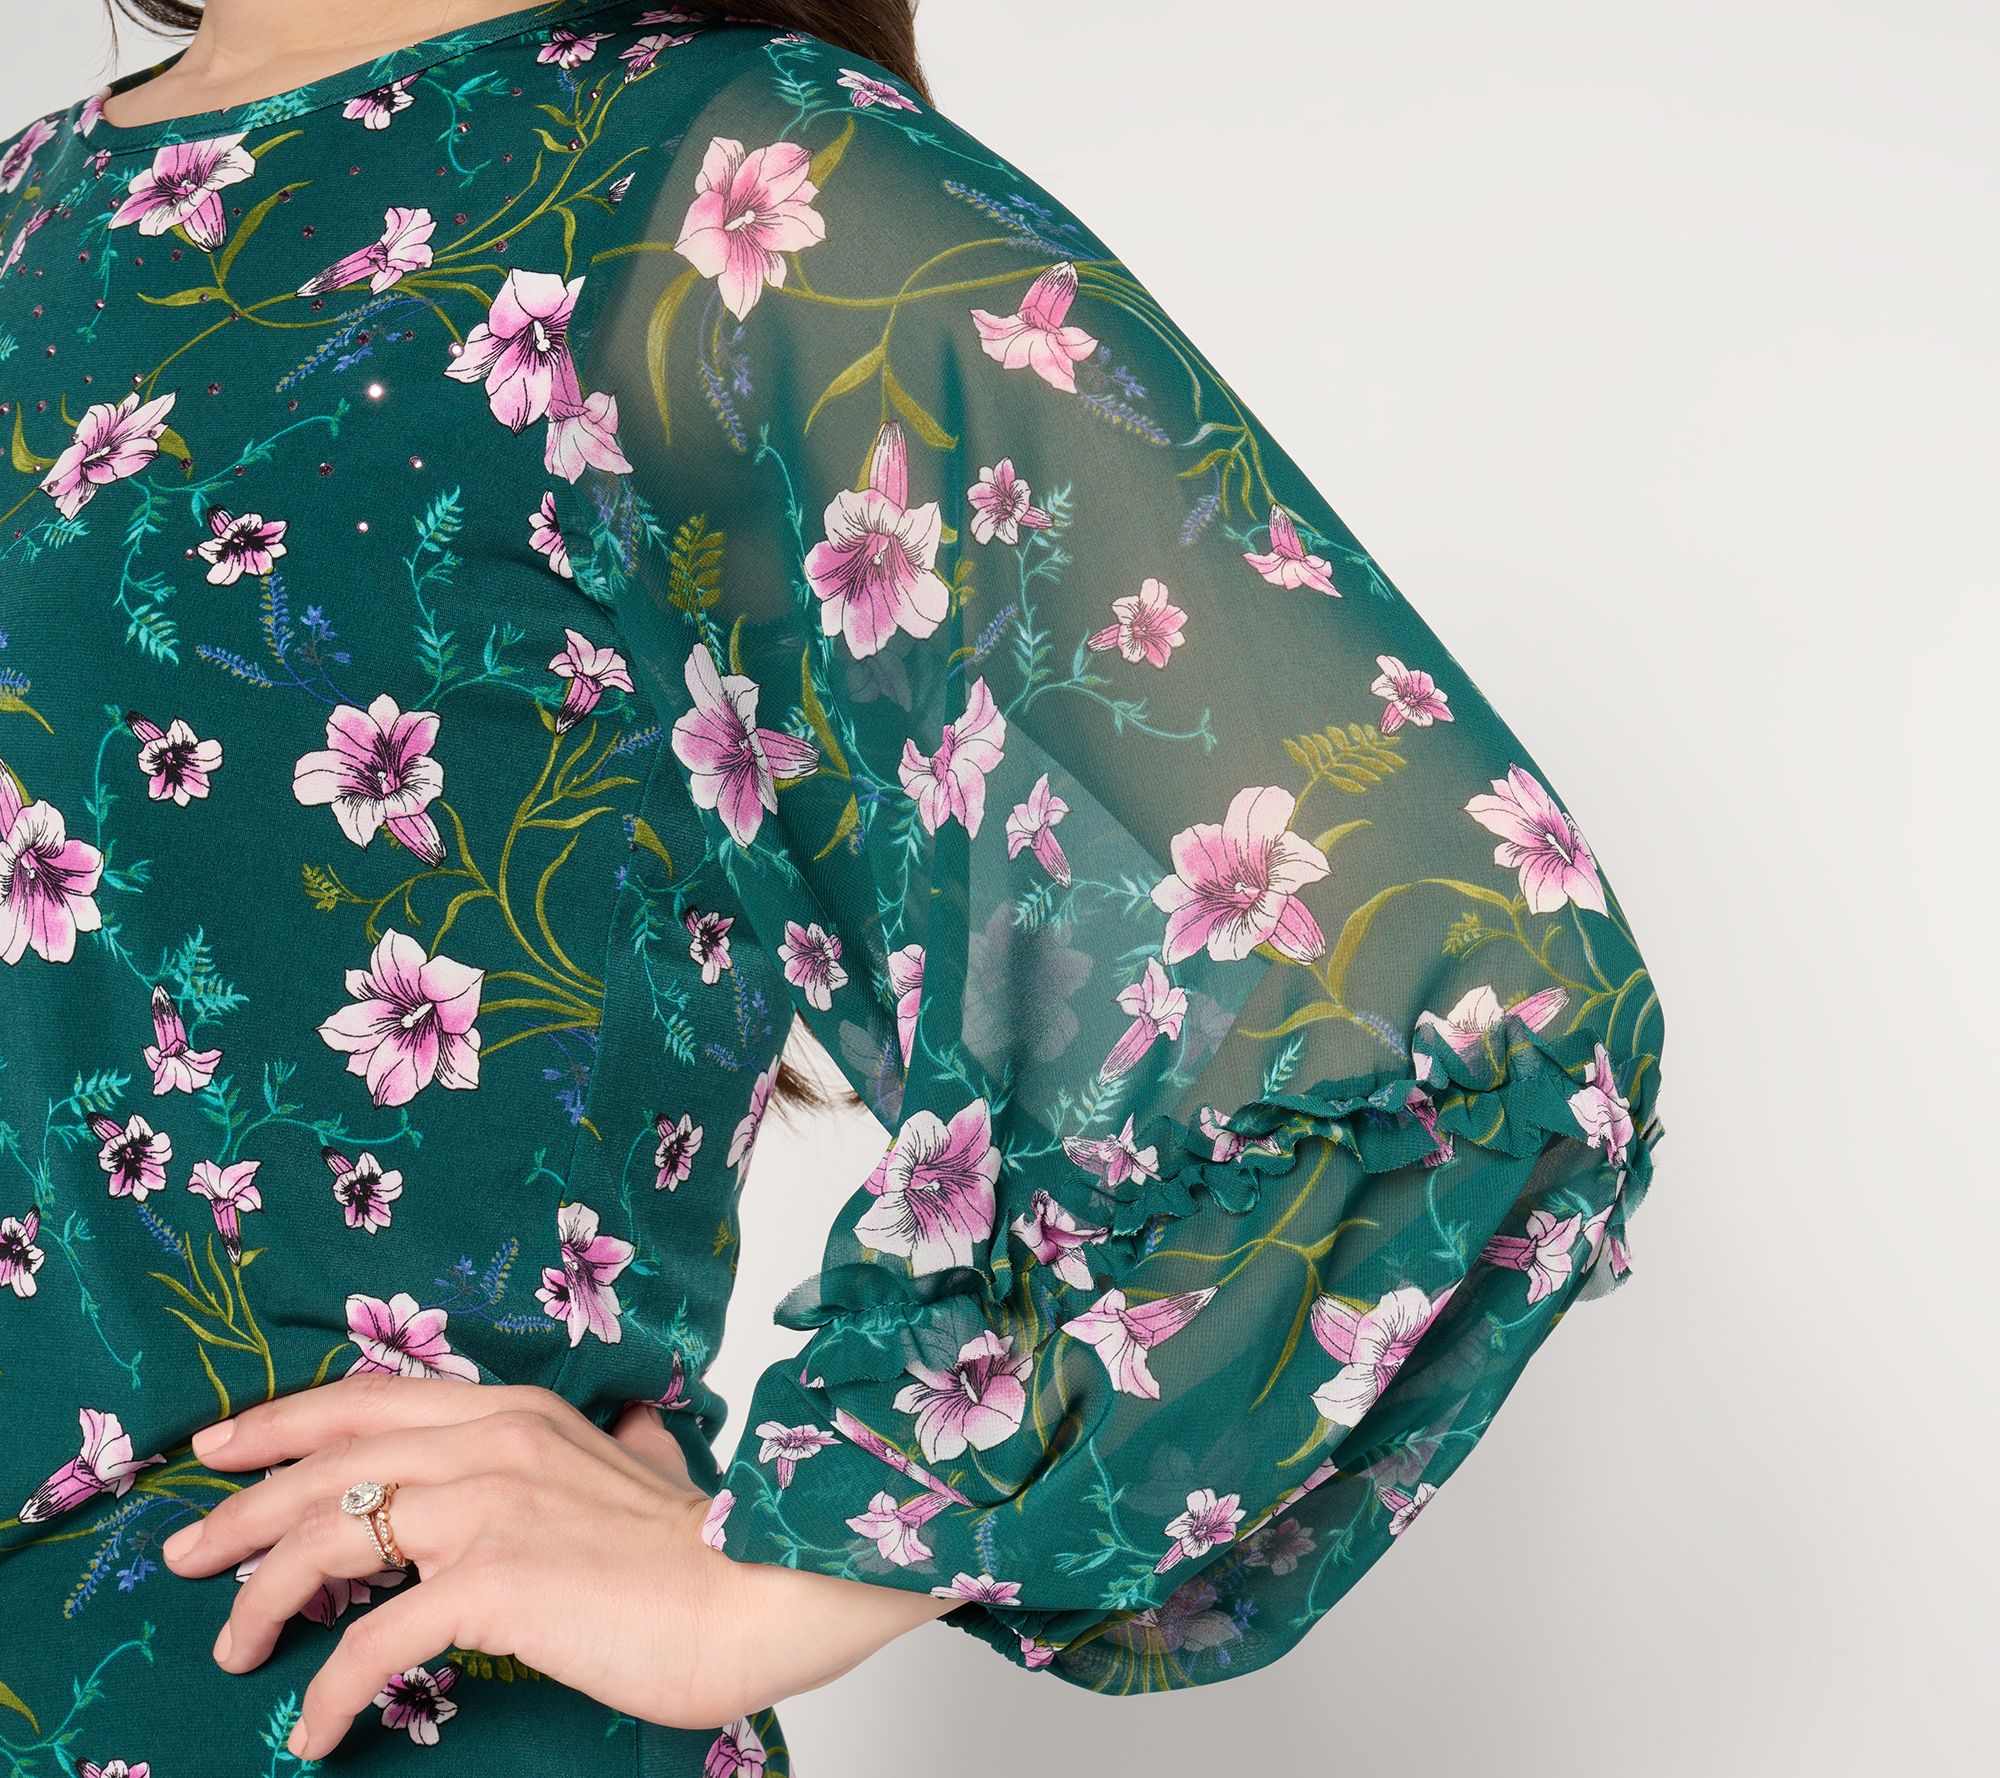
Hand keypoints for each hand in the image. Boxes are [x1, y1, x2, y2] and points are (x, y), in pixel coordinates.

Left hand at [161, 1376, 956, 1759]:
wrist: (761, 1591)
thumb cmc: (704, 1549)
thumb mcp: (644, 1468)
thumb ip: (620, 1442)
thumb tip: (629, 1426)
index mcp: (517, 1410)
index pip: (370, 1398)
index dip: (282, 1421)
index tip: (219, 1448)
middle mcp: (494, 1441)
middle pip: (327, 1460)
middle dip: (238, 1508)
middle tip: (181, 1554)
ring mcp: (491, 1506)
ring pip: (329, 1537)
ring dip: (260, 1600)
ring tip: (231, 1649)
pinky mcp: (495, 1582)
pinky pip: (373, 1639)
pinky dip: (327, 1689)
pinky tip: (314, 1728)